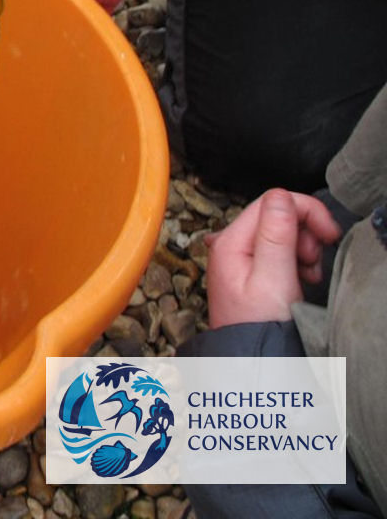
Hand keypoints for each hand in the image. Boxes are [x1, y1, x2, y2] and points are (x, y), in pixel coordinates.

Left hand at [204, 189, 340, 327]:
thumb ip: (276, 236)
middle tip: (313, 259)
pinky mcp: (252, 271)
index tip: (328, 233)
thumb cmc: (259, 327)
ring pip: (281, 232)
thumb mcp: (272, 280)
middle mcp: (231, 245)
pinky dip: (298, 260)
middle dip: (304, 232)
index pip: (270, 202)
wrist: (252, 362)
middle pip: (276, 215)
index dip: (305, 211)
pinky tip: (302, 278)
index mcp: (230, 243)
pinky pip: (280, 251)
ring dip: (303, 248)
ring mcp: (240, 258)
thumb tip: (281, 196)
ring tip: (307, 273)